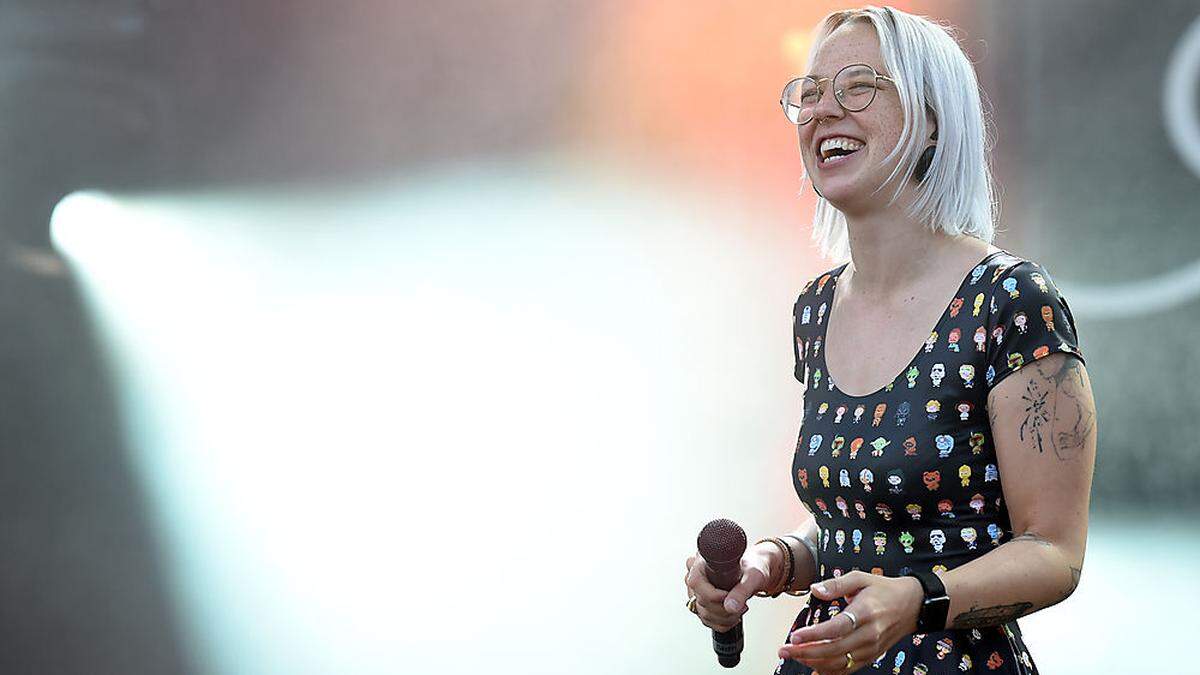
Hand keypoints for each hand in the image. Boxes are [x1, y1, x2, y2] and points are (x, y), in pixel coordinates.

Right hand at [683, 543, 778, 632]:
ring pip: (704, 614)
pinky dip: (723, 623)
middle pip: (701, 601)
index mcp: (703, 562)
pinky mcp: (701, 604)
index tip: (731, 596)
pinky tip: (734, 615)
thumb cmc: (752, 567)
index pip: (696, 582)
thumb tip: (731, 607)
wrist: (753, 571)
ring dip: (726, 618)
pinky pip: (707, 621)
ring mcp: (696, 591)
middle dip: (725, 608)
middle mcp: (695, 576)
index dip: (714, 595)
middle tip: (742, 604)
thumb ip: (742, 591)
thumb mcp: (752, 577)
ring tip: (740, 608)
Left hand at [777, 571, 923, 673]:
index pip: (837, 629)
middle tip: (784, 650)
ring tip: (793, 656)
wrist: (913, 605)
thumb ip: (836, 584)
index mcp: (866, 612)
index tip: (794, 636)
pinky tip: (812, 669)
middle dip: (806, 652)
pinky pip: (848, 669)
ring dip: (814, 663)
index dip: (814, 635)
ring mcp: (871, 648)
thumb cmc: (884, 589)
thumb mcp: (861, 578)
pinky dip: (829, 672)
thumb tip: (814, 589)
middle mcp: (870, 634)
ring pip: (840, 663)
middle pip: (835, 650)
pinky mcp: (871, 656)